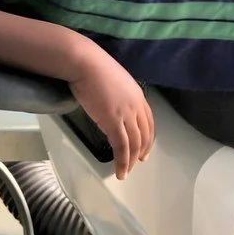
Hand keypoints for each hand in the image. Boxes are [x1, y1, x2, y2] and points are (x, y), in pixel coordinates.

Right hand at [66, 45, 155, 178]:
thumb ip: (117, 94)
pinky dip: (122, 161)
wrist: (84, 63)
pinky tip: (120, 170)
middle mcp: (136, 106)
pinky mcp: (113, 122)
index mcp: (137, 95)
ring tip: (125, 172)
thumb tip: (111, 104)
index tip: (144, 149)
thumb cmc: (92, 67)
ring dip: (131, 161)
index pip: (148, 122)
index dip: (148, 138)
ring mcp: (126, 114)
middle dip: (141, 151)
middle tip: (137, 163)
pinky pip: (121, 147)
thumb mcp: (112, 80)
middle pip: (144, 135)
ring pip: (134, 144)